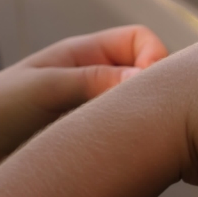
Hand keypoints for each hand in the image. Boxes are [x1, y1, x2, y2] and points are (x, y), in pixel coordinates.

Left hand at [0, 25, 166, 161]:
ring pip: (141, 110)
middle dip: (154, 92)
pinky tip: (123, 156)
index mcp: (85, 54)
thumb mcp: (42, 88)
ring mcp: (98, 113)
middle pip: (147, 75)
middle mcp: (96, 81)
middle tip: (146, 116)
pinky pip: (128, 138)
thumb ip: (94, 80)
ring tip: (129, 139)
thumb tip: (146, 78)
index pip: (140, 41)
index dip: (153, 57)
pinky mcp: (97, 144)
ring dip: (141, 122)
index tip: (149, 84)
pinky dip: (133, 145)